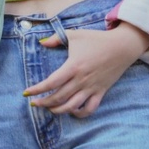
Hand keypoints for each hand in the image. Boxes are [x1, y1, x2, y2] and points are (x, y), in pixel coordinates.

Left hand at [24, 23, 148, 117]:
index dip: (37, 90)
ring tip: (49, 108)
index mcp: (73, 67)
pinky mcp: (100, 92)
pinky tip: (72, 111)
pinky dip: (79, 114)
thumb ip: (56, 38)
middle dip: (44, 102)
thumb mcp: (75, 34)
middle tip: (35, 103)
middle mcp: (81, 80)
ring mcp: (91, 88)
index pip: (51, 83)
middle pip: (58, 97)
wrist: (122, 46)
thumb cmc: (97, 39)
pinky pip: (90, 109)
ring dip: (58, 110)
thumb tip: (41, 43)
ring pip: (72, 106)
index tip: (27, 93)